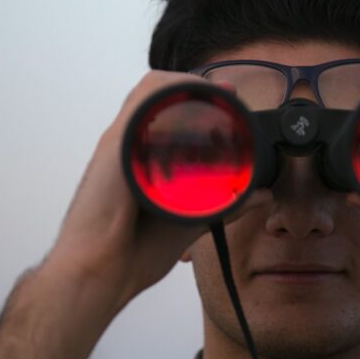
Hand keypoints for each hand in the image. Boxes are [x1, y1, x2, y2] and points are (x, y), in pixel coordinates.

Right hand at [44, 71, 270, 316]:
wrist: (97, 274)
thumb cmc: (131, 255)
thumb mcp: (190, 221)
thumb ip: (226, 205)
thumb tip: (262, 196)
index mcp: (138, 159)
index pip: (166, 112)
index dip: (197, 100)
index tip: (230, 103)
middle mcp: (127, 145)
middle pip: (159, 94)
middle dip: (195, 87)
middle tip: (228, 96)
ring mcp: (119, 142)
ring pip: (151, 90)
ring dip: (186, 84)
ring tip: (217, 93)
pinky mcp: (115, 145)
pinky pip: (142, 101)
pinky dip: (169, 90)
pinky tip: (194, 94)